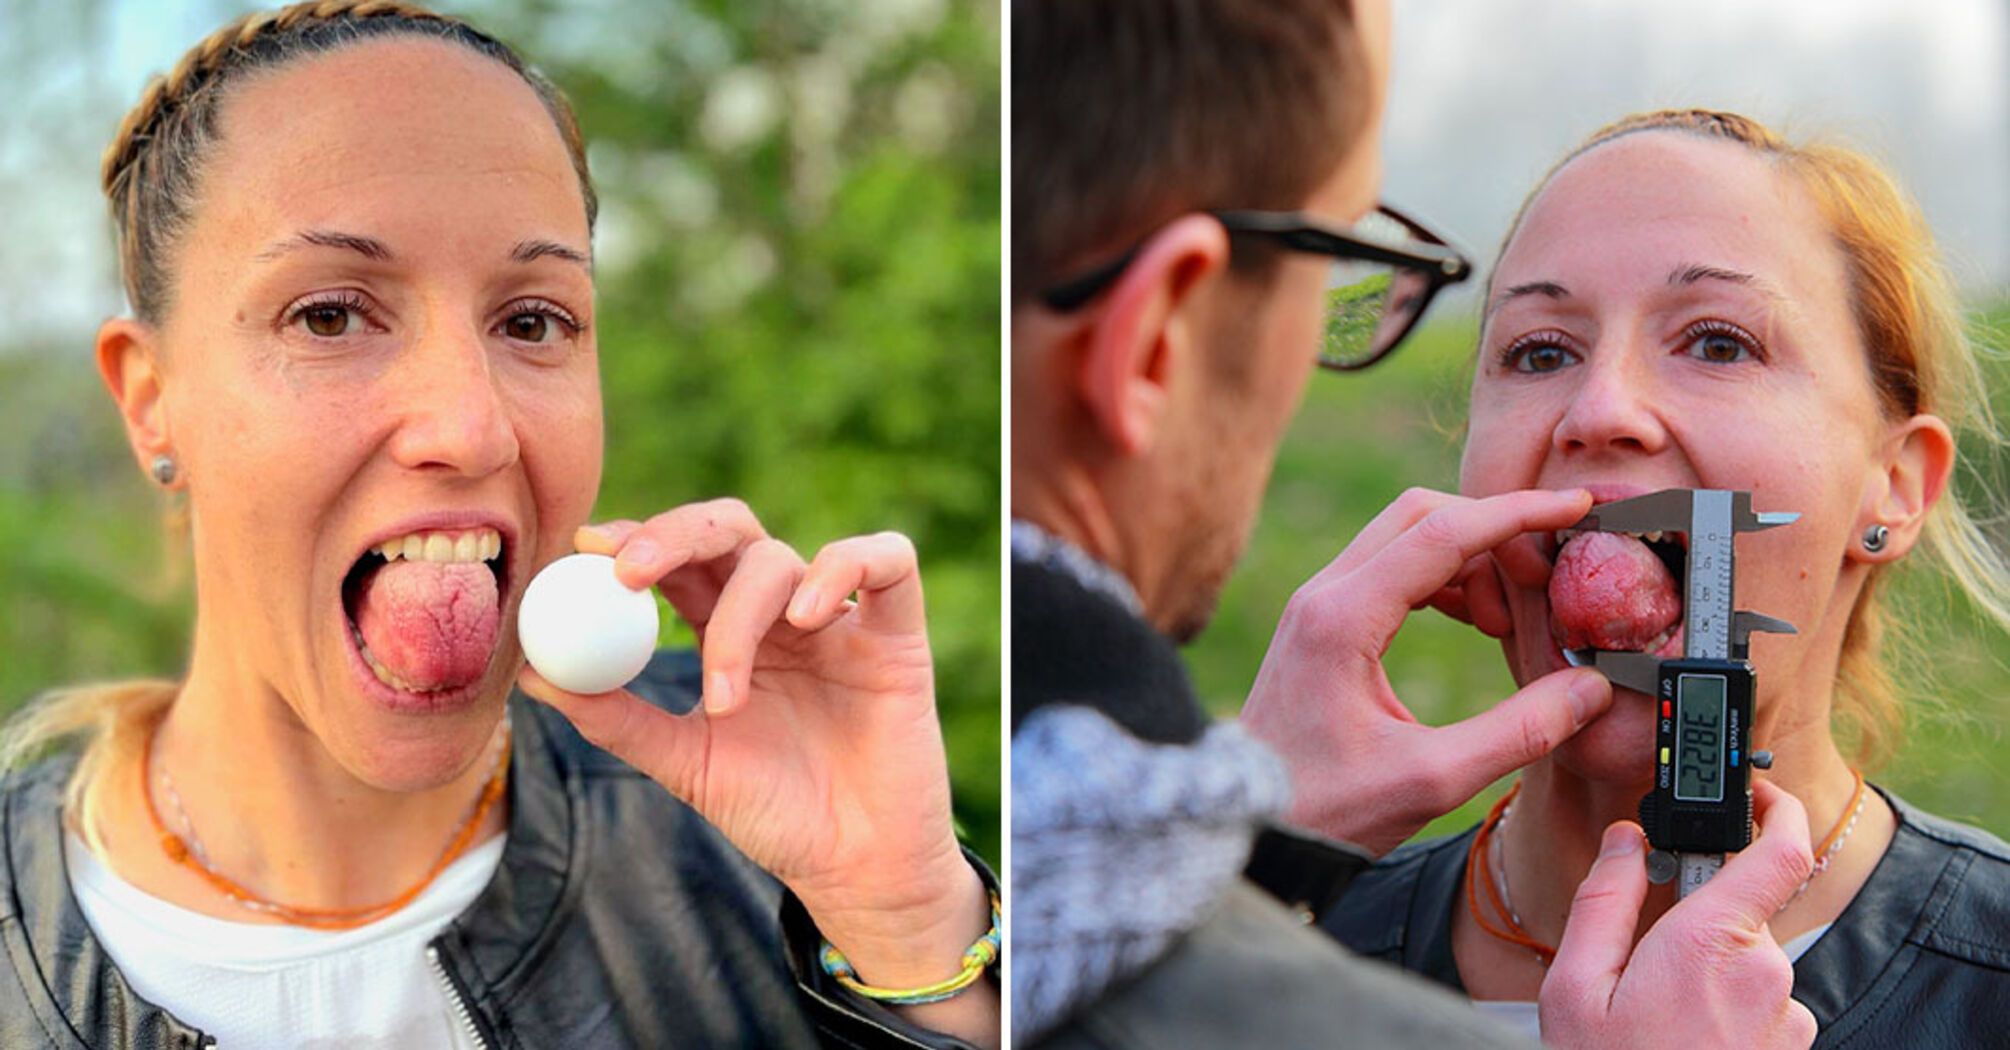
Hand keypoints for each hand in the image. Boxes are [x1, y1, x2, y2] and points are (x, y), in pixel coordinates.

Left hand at [517, 501, 994, 1041]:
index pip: (677, 559)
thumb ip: (615, 719)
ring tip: (725, 699)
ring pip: (782, 560)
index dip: (635, 540)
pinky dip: (844, 567)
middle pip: (727, 531)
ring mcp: (839, 619)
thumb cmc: (775, 814)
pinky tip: (810, 616)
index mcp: (726, 630)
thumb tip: (531, 675)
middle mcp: (780, 612)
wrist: (855, 867)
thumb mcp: (684, 765)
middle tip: (627, 573)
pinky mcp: (898, 633)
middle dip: (672, 536)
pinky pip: (887, 560)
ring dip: (740, 618)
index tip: (586, 550)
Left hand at [1239, 487, 1611, 855]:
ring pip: (1407, 537)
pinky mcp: (1322, 621)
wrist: (1249, 823)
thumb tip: (1591, 688)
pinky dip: (1444, 579)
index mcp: (1343, 618)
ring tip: (1507, 625)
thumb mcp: (1433, 780)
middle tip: (1545, 583)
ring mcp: (1318, 603)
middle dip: (1495, 532)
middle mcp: (1324, 594)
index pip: (1443, 531)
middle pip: (1422, 514)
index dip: (1517, 514)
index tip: (1574, 507)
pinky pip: (1392, 567)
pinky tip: (1476, 623)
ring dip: (1470, 560)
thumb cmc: (1327, 809)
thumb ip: (1519, 731)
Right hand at [1540, 779, 1817, 1049]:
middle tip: (1642, 965)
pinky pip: (1758, 1006)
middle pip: (1740, 915)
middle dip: (1695, 923)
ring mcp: (1786, 1018)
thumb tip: (1625, 841)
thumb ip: (1603, 903)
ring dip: (1706, 973)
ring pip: (1745, 963)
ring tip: (1656, 1017)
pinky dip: (1723, 1010)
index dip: (1779, 810)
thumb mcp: (1575, 988)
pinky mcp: (1790, 1048)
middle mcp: (1766, 976)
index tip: (1758, 795)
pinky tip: (1682, 1036)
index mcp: (1711, 944)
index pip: (1780, 853)